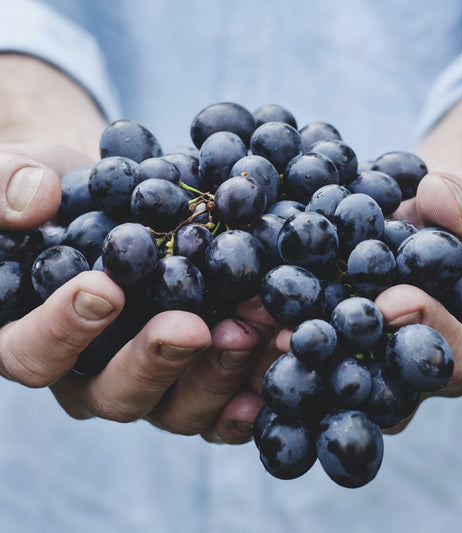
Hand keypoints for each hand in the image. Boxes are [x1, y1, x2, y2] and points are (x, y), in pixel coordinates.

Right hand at [0, 143, 269, 443]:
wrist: (120, 201)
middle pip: (114, 394)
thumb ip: (9, 184)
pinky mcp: (195, 380)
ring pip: (175, 409)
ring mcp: (150, 384)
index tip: (104, 289)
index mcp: (34, 338)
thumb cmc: (64, 193)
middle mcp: (91, 375)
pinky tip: (278, 362)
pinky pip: (221, 408)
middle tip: (192, 327)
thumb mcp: (25, 173)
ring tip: (251, 331)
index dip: (63, 329)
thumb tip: (33, 202)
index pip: (32, 353)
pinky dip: (250, 394)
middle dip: (155, 361)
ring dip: (216, 374)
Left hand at [265, 169, 461, 433]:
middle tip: (296, 336)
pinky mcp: (316, 344)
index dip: (426, 330)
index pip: (450, 357)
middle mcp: (399, 370)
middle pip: (374, 384)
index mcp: (455, 346)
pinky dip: (259, 335)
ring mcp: (354, 361)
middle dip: (336, 358)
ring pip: (323, 377)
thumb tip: (440, 202)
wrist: (409, 216)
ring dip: (284, 355)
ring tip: (250, 326)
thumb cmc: (450, 218)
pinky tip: (233, 314)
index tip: (392, 301)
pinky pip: (290, 349)